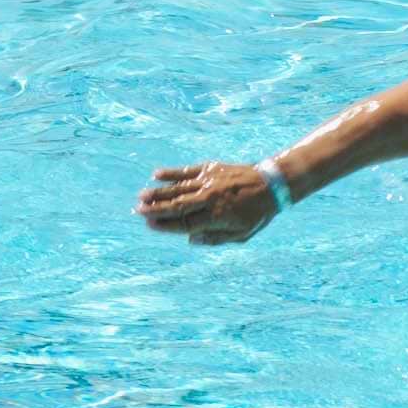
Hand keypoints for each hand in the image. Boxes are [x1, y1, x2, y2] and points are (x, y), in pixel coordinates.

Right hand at [139, 161, 285, 249]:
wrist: (270, 185)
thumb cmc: (256, 215)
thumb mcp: (242, 235)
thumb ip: (215, 238)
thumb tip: (190, 239)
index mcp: (217, 217)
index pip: (185, 223)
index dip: (166, 225)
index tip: (149, 225)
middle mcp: (210, 199)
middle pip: (177, 205)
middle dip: (156, 208)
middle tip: (138, 210)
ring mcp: (208, 181)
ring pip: (178, 188)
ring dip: (158, 192)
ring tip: (141, 195)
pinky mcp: (209, 168)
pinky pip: (186, 171)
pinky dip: (171, 173)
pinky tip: (156, 175)